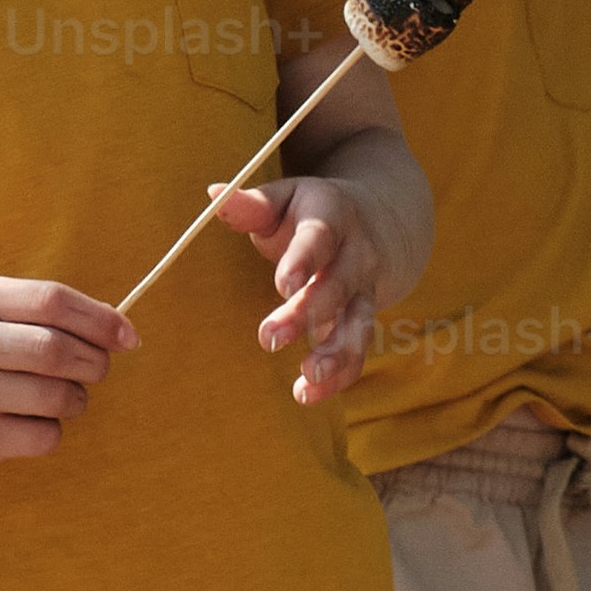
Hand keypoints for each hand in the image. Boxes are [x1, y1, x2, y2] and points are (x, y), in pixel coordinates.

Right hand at [0, 275, 129, 468]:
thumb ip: (45, 313)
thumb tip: (120, 329)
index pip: (52, 300)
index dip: (101, 320)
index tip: (128, 336)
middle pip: (57, 350)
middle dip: (94, 363)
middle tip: (95, 369)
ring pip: (57, 397)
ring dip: (76, 399)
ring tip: (60, 397)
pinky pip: (46, 436)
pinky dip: (53, 431)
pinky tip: (31, 423)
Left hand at [224, 166, 411, 397]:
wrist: (378, 223)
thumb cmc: (310, 213)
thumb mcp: (284, 199)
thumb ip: (251, 205)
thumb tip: (213, 195)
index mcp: (333, 216)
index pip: (320, 238)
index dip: (304, 261)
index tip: (283, 285)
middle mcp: (357, 255)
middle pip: (337, 286)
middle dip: (306, 314)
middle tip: (268, 339)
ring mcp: (365, 290)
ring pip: (358, 324)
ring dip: (336, 354)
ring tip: (308, 378)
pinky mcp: (366, 319)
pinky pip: (360, 350)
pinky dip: (339, 376)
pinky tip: (307, 394)